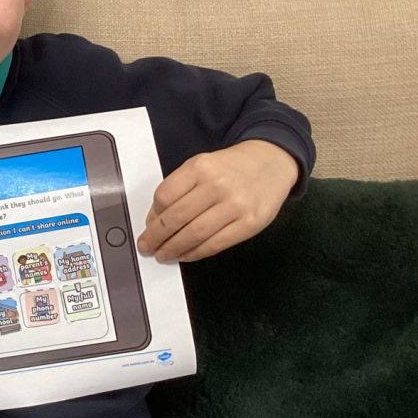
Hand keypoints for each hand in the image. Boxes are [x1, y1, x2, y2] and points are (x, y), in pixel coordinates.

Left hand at [136, 140, 298, 262]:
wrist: (271, 162)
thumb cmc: (230, 167)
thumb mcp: (202, 165)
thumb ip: (179, 188)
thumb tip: (156, 220)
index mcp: (200, 167)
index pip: (165, 196)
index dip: (152, 215)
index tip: (148, 226)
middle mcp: (217, 185)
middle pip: (176, 218)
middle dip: (156, 237)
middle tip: (146, 247)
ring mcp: (236, 205)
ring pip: (194, 234)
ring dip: (173, 249)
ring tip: (162, 255)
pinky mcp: (250, 224)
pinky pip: (215, 244)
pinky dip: (196, 253)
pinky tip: (185, 255)